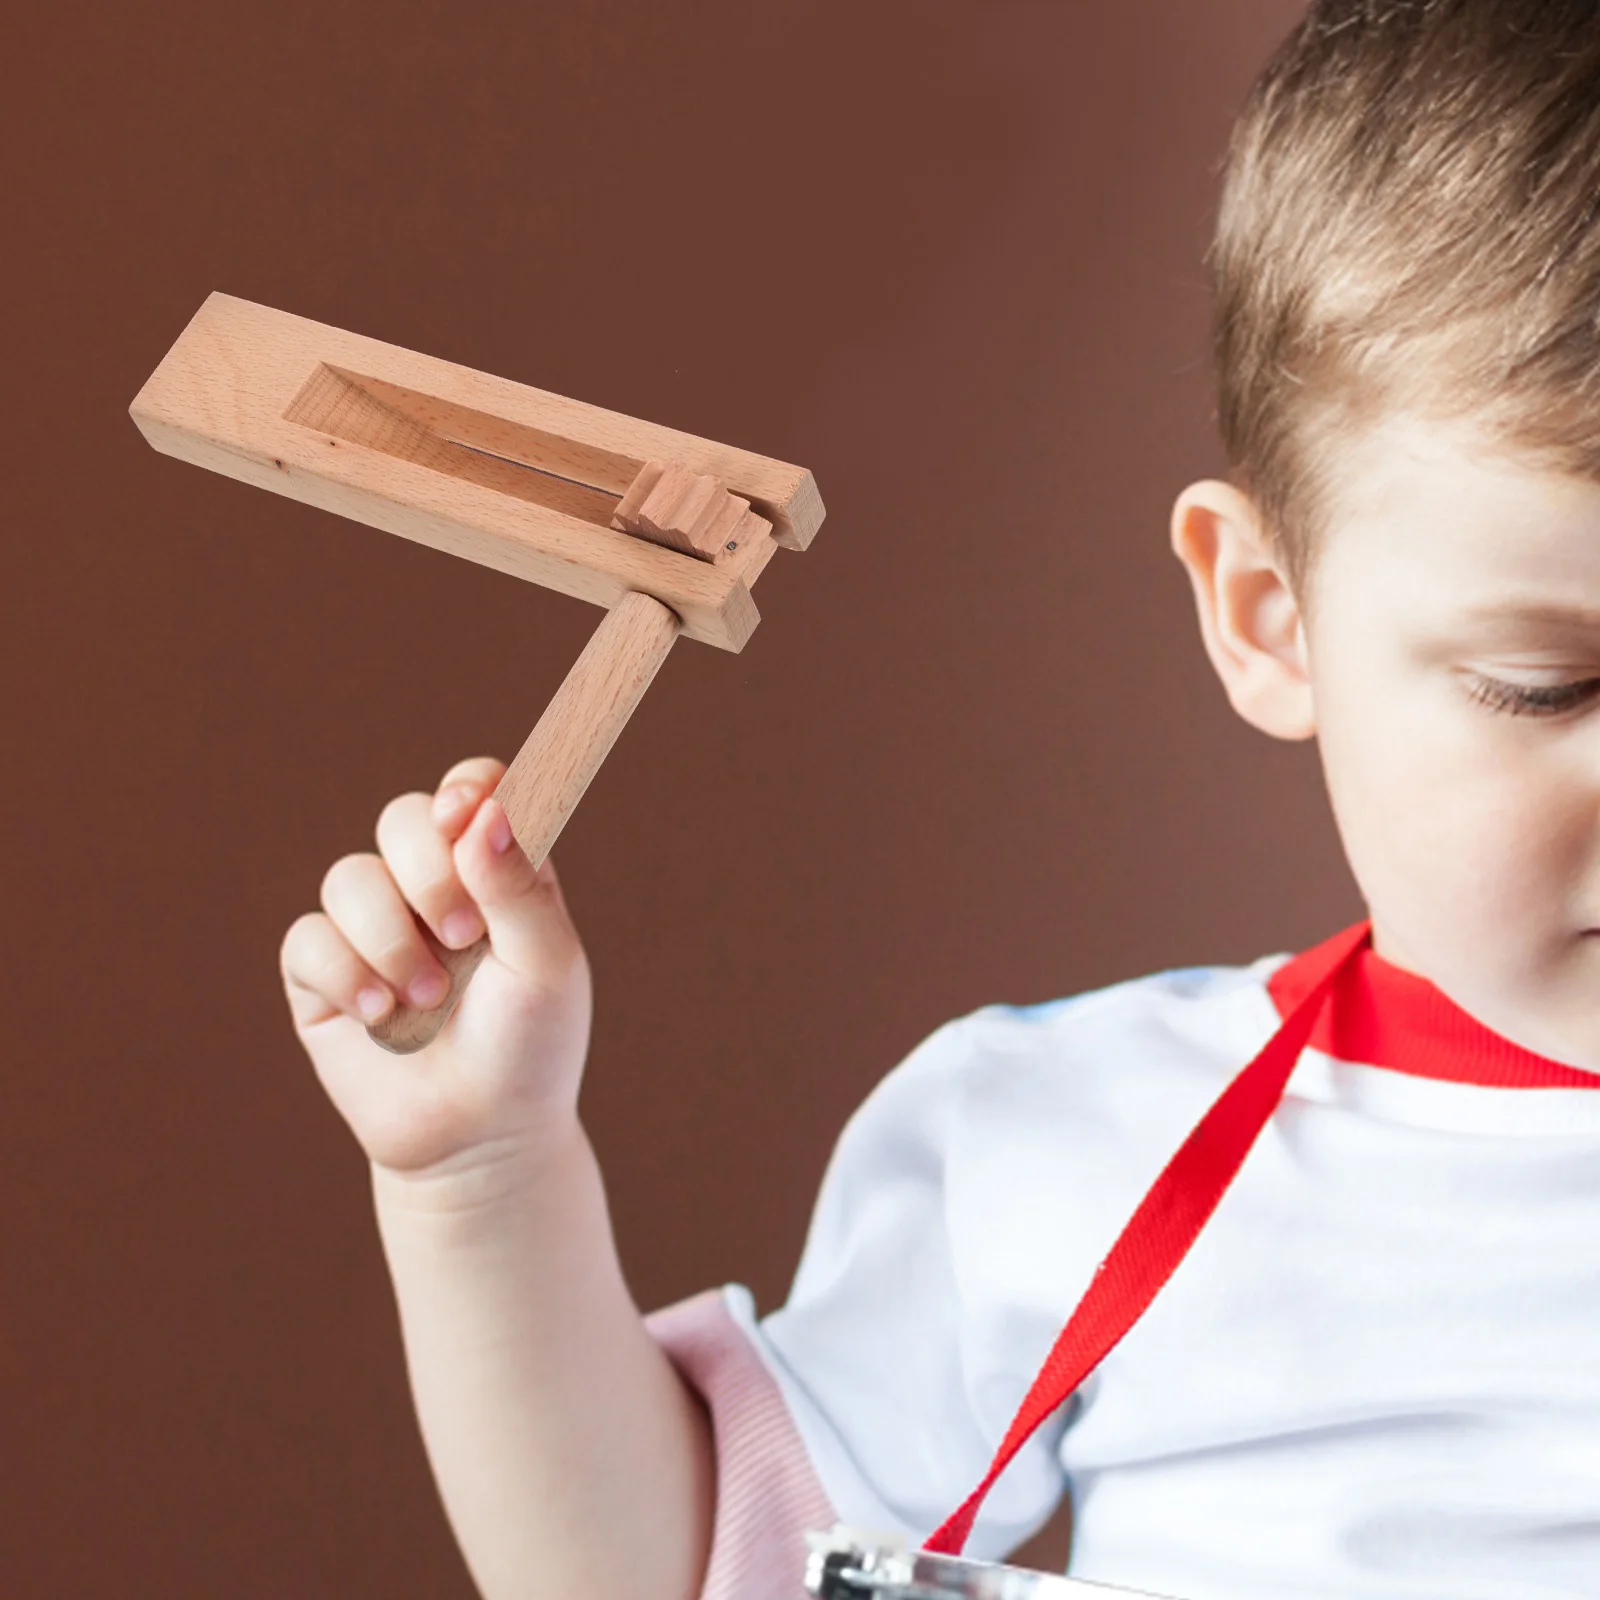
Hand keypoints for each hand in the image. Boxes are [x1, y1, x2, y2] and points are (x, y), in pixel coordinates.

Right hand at [280, 756, 593, 1186]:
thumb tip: (483, 812)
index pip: (474, 792)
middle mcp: (432, 887)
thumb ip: (520, 887)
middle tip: (463, 936)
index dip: (466, 788)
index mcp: (497, 870)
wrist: (479, 1139)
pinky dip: (345, 974)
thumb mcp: (546, 967)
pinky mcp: (322, 975)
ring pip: (349, 877)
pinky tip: (382, 1016)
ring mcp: (373, 927)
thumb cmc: (528, 1048)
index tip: (464, 816)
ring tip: (428, 1000)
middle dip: (429, 872)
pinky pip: (306, 938)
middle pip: (402, 819)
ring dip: (390, 938)